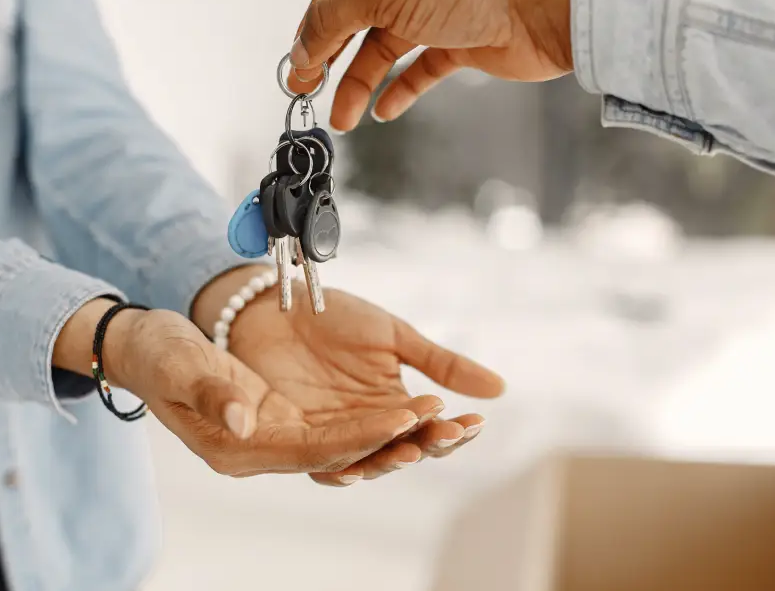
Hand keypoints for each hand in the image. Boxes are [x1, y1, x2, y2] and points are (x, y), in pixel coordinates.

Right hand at [56, 299, 420, 476]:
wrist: (145, 345)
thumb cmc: (156, 354)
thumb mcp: (177, 364)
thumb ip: (211, 392)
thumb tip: (243, 420)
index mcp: (236, 447)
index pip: (311, 448)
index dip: (360, 435)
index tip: (405, 417)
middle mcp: (260, 448)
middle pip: (339, 451)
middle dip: (391, 439)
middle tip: (443, 420)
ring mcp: (273, 433)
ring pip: (344, 440)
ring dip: (390, 431)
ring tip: (441, 415)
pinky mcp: (281, 415)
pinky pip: (336, 423)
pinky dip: (372, 417)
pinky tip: (407, 405)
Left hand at [226, 282, 504, 485]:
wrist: (275, 306)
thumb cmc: (333, 316)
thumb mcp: (395, 336)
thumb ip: (442, 364)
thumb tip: (500, 389)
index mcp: (396, 404)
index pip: (434, 427)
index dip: (456, 428)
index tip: (475, 421)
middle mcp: (369, 426)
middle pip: (407, 449)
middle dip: (429, 445)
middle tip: (446, 434)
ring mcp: (334, 434)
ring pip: (369, 462)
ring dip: (391, 459)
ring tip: (412, 450)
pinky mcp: (298, 437)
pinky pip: (321, 463)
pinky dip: (339, 468)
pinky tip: (355, 467)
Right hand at [286, 0, 577, 129]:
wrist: (541, 8)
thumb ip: (334, 17)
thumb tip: (301, 44)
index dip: (311, 32)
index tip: (297, 68)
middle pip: (355, 25)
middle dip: (330, 62)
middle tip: (308, 92)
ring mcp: (435, 11)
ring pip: (384, 53)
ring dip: (360, 86)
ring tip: (344, 119)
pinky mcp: (458, 43)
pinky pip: (418, 71)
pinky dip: (399, 91)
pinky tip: (384, 110)